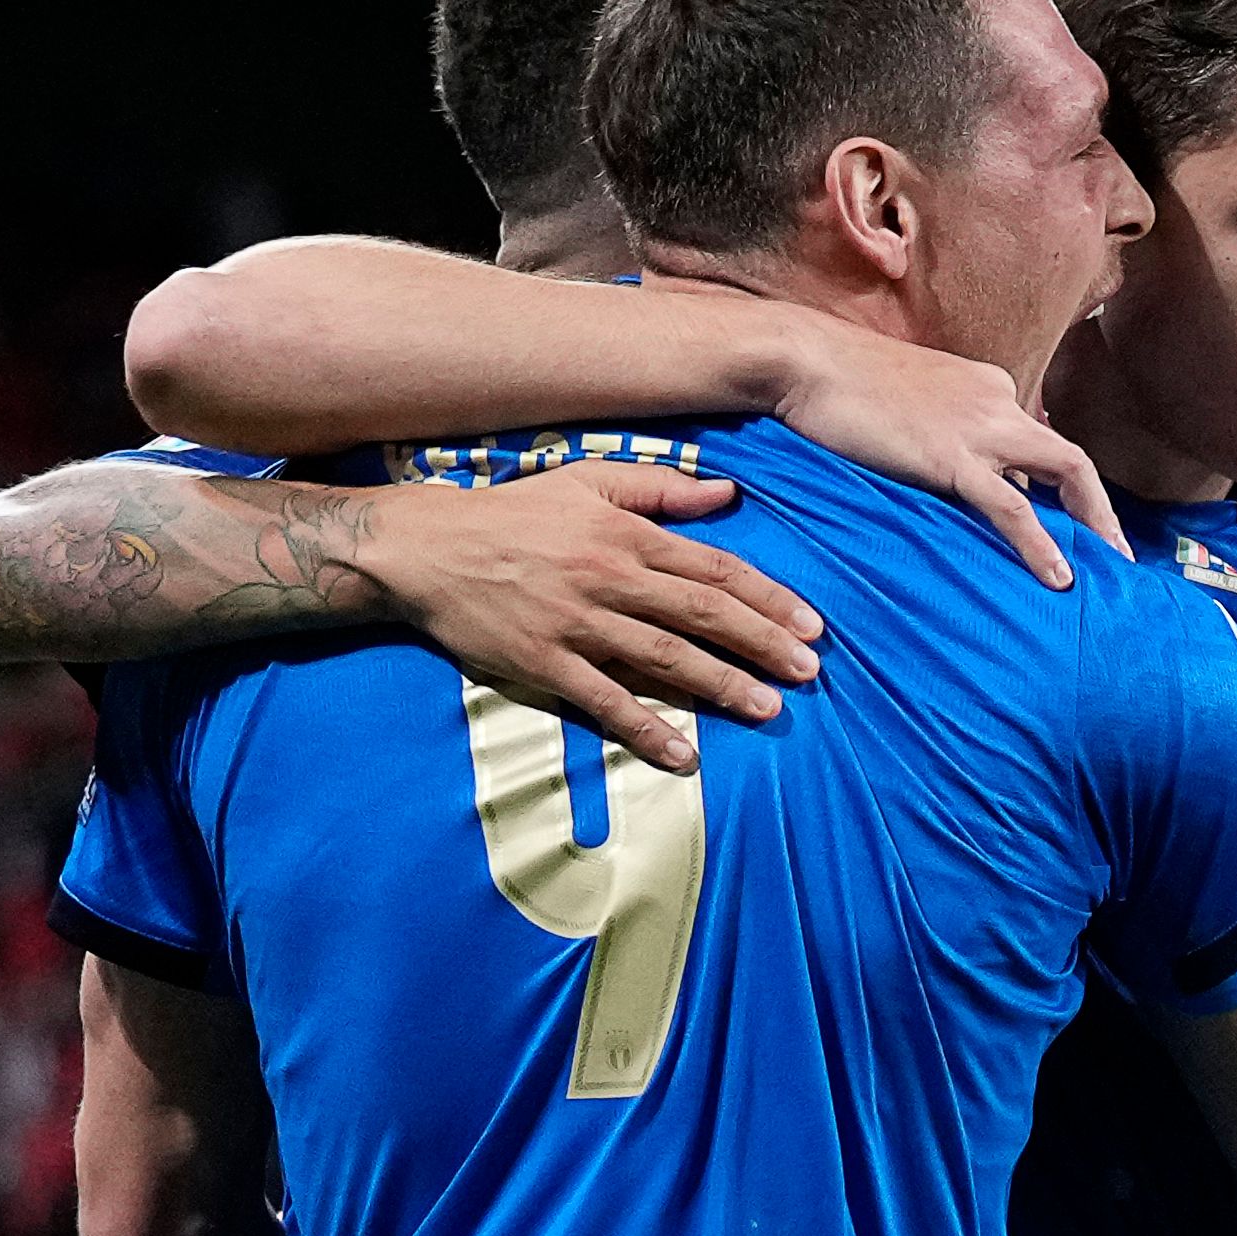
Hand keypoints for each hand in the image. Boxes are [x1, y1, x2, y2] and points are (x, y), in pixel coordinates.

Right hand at [360, 462, 824, 771]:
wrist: (425, 548)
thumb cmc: (513, 513)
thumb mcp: (587, 481)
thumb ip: (660, 489)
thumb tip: (727, 494)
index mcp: (625, 534)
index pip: (714, 569)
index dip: (768, 599)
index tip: (812, 625)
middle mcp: (609, 578)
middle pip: (702, 615)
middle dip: (762, 644)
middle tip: (810, 672)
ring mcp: (576, 624)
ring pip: (663, 658)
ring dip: (721, 685)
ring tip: (768, 707)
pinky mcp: (542, 663)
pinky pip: (603, 700)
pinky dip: (645, 728)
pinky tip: (683, 754)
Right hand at [771, 308, 1129, 589]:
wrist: (806, 359)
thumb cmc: (842, 384)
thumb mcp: (910, 406)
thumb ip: (944, 438)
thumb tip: (964, 484)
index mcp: (988, 388)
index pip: (1039, 445)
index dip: (1059, 492)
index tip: (1071, 530)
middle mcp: (996, 401)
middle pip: (1071, 459)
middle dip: (1099, 511)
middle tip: (1116, 556)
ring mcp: (978, 427)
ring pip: (1064, 472)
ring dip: (1093, 525)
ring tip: (1108, 569)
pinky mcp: (951, 455)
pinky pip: (1011, 506)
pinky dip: (1040, 543)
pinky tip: (1056, 577)